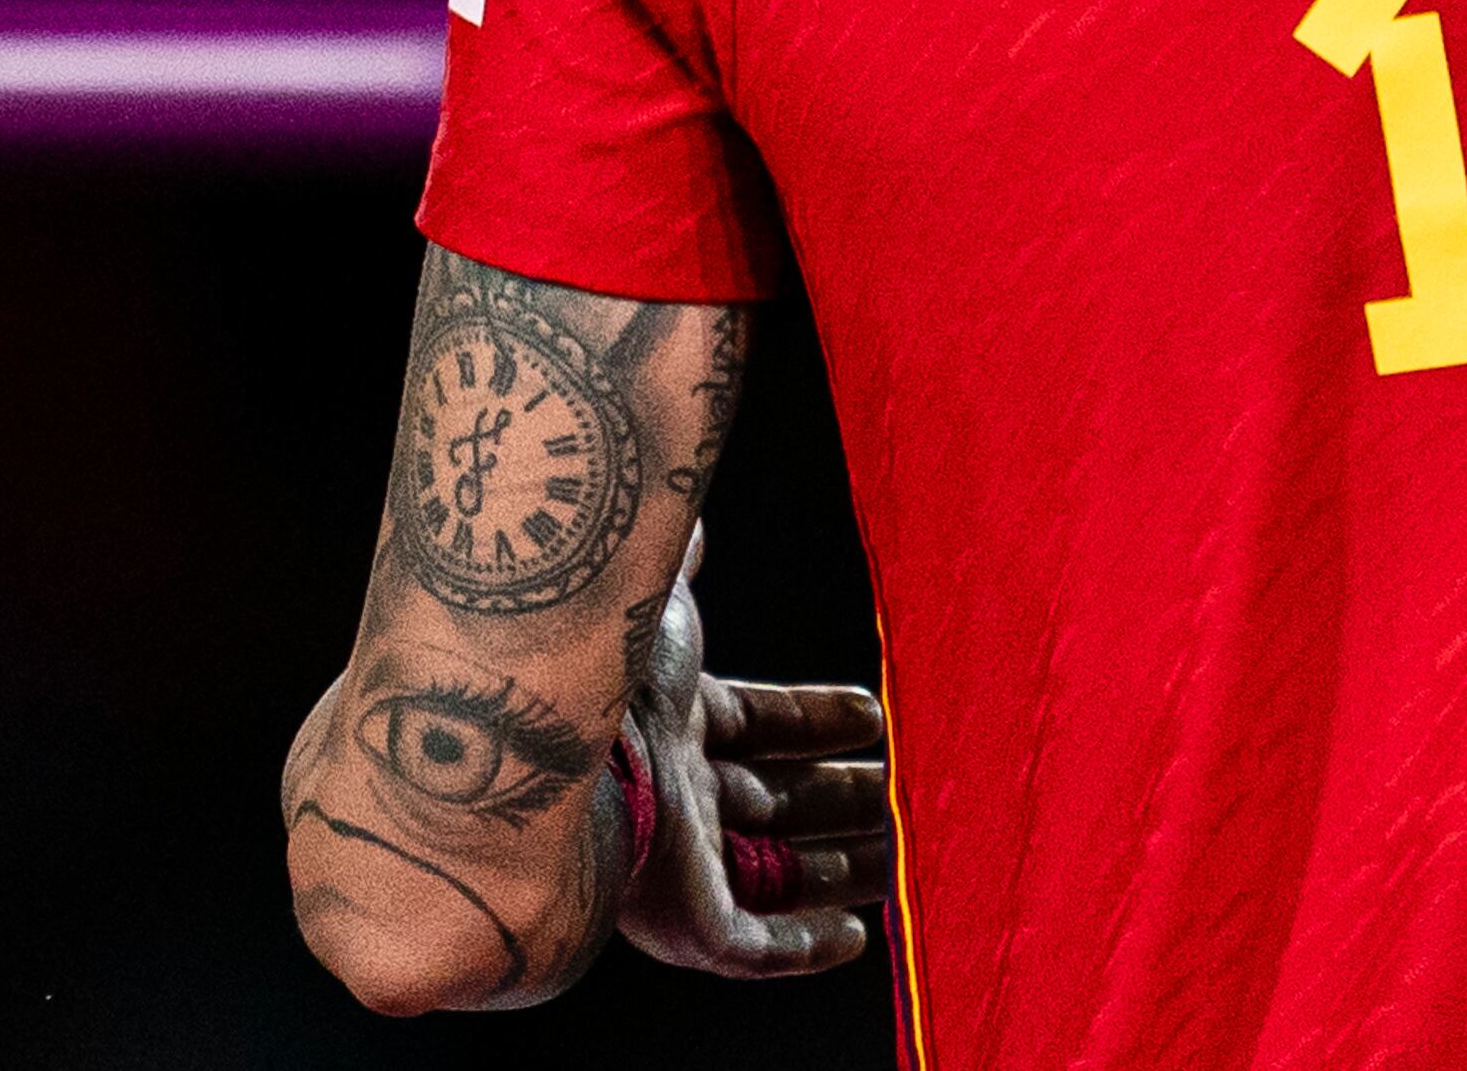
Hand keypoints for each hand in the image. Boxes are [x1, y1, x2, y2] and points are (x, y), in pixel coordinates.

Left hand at [614, 527, 894, 979]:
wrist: (558, 761)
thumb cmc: (609, 677)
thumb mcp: (666, 604)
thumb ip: (682, 565)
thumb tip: (691, 517)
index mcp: (669, 725)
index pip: (754, 726)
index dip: (812, 720)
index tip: (872, 713)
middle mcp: (678, 796)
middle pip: (776, 801)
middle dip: (843, 798)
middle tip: (905, 793)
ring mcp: (683, 865)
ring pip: (780, 874)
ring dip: (842, 869)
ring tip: (908, 859)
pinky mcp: (689, 925)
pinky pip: (759, 948)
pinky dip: (809, 946)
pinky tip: (858, 937)